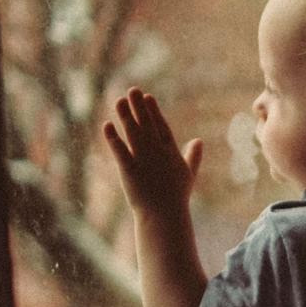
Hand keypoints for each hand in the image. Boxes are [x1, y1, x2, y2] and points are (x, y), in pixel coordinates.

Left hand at [104, 87, 202, 215]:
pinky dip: (113, 138)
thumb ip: (193, 156)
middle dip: (139, 107)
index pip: (161, 126)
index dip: (153, 111)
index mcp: (170, 152)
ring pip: (133, 134)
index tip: (147, 97)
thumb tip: (199, 141)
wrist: (165, 217)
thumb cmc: (176, 197)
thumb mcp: (188, 173)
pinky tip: (107, 125)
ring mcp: (144, 161)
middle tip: (132, 90)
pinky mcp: (130, 171)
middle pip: (147, 125)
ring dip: (126, 116)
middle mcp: (157, 153)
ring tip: (119, 100)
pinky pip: (120, 151)